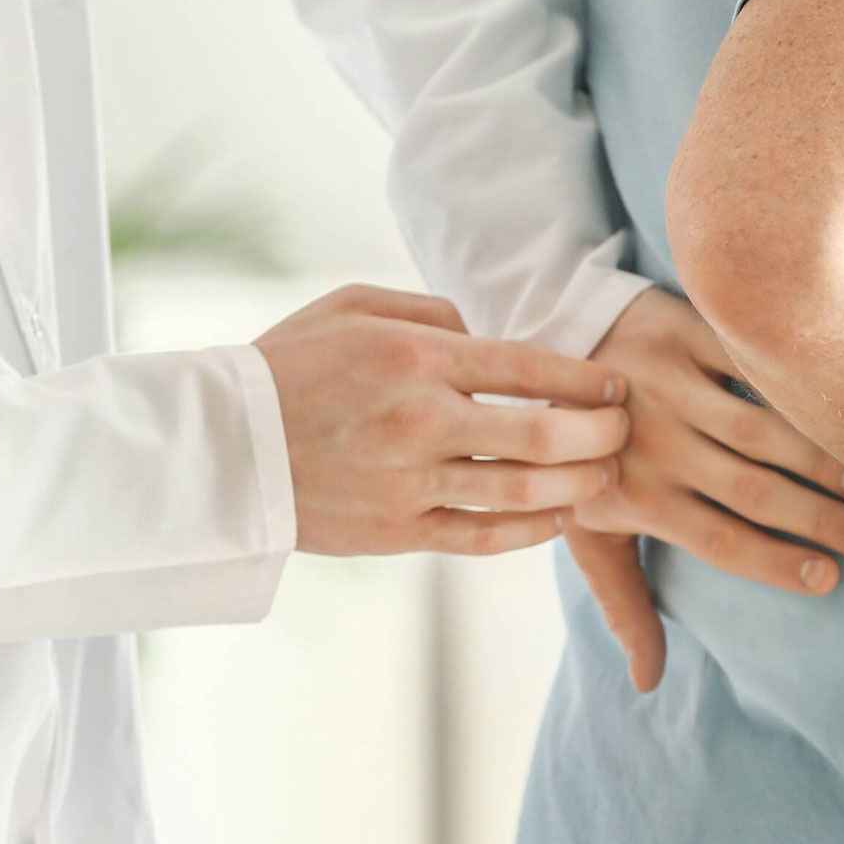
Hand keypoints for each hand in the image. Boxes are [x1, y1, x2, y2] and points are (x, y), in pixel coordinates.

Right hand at [254, 285, 628, 555]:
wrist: (219, 448)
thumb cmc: (291, 364)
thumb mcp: (354, 306)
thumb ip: (434, 313)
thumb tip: (493, 332)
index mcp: (415, 359)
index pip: (529, 368)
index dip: (585, 379)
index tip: (615, 385)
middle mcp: (421, 422)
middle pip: (541, 435)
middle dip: (599, 434)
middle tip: (624, 431)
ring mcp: (410, 483)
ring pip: (522, 492)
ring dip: (578, 485)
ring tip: (605, 475)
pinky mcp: (398, 533)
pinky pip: (484, 536)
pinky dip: (532, 528)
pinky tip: (558, 516)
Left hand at [560, 289, 843, 691]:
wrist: (547, 344)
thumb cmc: (583, 456)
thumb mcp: (587, 533)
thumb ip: (623, 603)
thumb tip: (646, 684)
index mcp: (636, 496)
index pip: (719, 540)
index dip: (776, 563)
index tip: (829, 580)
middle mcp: (655, 444)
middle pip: (752, 491)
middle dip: (821, 520)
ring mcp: (671, 385)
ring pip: (760, 430)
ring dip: (823, 460)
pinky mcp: (685, 332)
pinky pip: (751, 364)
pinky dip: (797, 389)